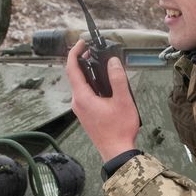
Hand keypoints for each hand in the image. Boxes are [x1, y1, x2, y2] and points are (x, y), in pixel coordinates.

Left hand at [65, 39, 141, 161]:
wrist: (116, 151)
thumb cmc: (119, 129)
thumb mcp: (123, 100)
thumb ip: (117, 78)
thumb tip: (113, 62)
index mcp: (82, 97)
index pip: (72, 69)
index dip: (74, 52)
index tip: (82, 43)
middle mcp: (77, 103)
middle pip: (75, 76)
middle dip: (83, 61)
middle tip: (94, 51)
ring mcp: (80, 110)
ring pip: (80, 85)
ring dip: (88, 73)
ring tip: (100, 65)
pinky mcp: (85, 114)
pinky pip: (84, 94)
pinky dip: (90, 84)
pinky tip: (103, 84)